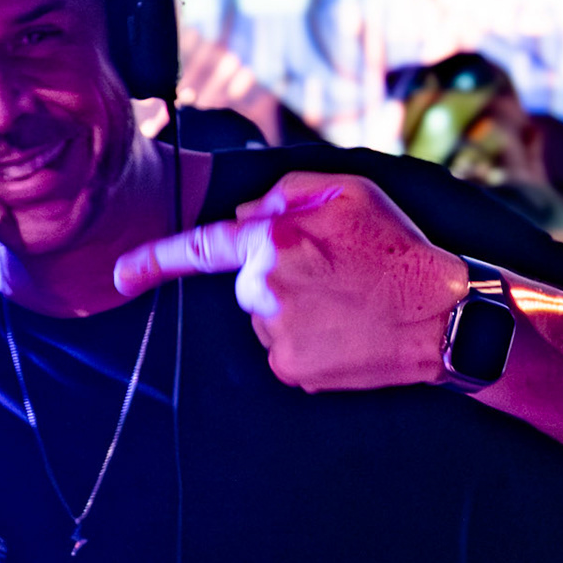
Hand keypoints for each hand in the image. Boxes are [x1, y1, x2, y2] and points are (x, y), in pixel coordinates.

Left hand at [113, 172, 467, 391]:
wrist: (443, 319)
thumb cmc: (399, 250)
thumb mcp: (350, 193)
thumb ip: (285, 194)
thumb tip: (243, 217)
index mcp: (275, 239)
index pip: (202, 247)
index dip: (154, 260)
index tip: (120, 275)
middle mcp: (265, 288)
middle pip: (248, 282)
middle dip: (281, 274)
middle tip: (338, 273)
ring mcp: (275, 334)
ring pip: (266, 317)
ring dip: (297, 307)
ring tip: (349, 302)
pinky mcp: (290, 369)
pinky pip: (284, 348)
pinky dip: (309, 339)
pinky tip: (345, 330)